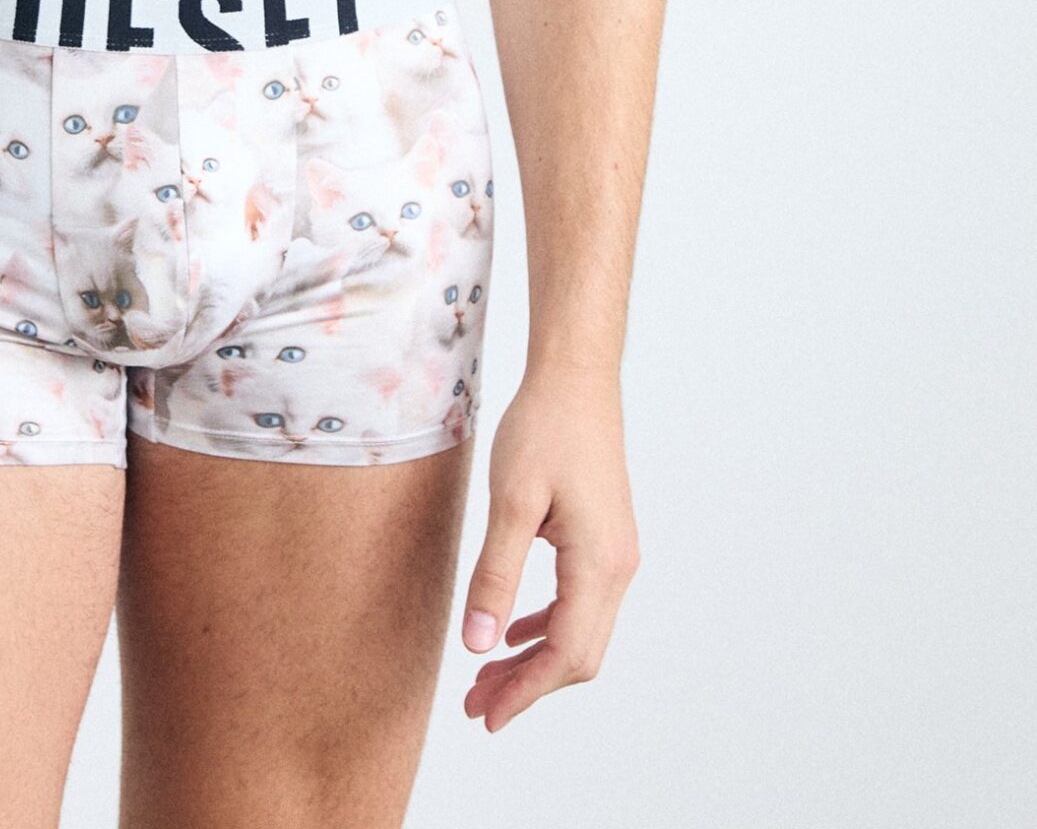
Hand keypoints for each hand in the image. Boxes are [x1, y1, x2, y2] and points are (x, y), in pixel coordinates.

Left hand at [460, 363, 640, 732]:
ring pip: (580, 631)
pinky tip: (513, 631)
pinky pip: (579, 603)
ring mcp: (615, 555)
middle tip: (475, 705)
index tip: (485, 716)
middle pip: (578, 655)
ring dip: (535, 659)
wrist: (577, 376)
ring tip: (486, 677)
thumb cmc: (543, 427)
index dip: (525, 693)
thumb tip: (478, 645)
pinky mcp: (604, 540)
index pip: (566, 655)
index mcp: (599, 564)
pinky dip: (546, 626)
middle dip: (528, 685)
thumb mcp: (510, 502)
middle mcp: (617, 567)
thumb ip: (495, 576)